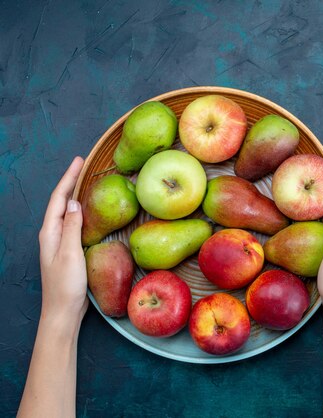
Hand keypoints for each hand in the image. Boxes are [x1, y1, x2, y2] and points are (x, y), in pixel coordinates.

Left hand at [38, 156, 87, 326]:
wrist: (63, 311)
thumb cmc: (66, 284)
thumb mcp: (70, 253)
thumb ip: (72, 227)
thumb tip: (76, 203)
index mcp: (50, 232)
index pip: (59, 198)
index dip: (69, 178)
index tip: (79, 161)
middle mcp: (52, 234)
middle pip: (61, 201)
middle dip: (71, 182)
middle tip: (84, 165)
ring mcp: (59, 242)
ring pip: (67, 212)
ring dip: (76, 195)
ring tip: (87, 181)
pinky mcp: (68, 249)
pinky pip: (74, 223)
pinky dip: (82, 211)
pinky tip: (90, 211)